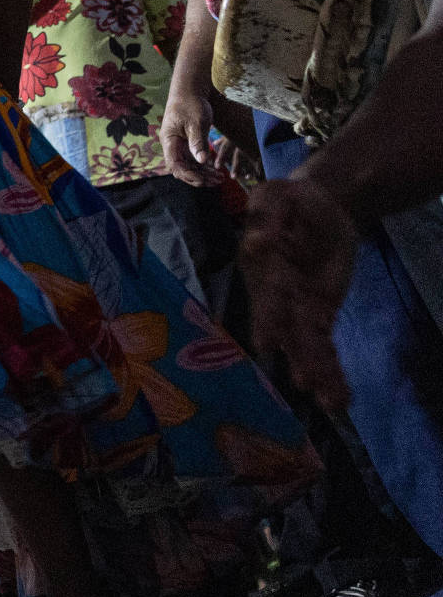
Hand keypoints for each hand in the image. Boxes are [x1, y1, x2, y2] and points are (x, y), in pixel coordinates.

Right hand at [161, 85, 239, 187]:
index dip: (188, 175)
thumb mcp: (196, 122)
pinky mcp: (186, 143)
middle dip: (198, 178)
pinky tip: (216, 169)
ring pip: (188, 166)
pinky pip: (193, 159)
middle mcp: (172, 145)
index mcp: (169, 141)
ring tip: (219, 178)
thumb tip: (201, 161)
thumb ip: (198, 142)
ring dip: (202, 173)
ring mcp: (179, 145)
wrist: (190, 90)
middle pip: (182, 169)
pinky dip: (204, 166)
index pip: (175, 165)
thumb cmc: (191, 104)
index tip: (203, 180)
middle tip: (216, 182)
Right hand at [243, 176, 359, 412]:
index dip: (267, 316)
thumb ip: (267, 214)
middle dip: (298, 354)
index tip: (267, 341)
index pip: (266, 291)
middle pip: (286, 327)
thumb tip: (259, 240)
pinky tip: (336, 397)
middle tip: (307, 383)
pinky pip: (322, 345)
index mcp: (261, 265)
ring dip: (316, 371)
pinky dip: (329, 370)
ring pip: (305, 343)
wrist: (317, 207)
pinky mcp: (317, 314)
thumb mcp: (276, 195)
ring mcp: (294, 308)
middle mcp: (273, 293)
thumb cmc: (290, 199)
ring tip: (330, 400)